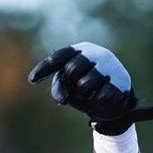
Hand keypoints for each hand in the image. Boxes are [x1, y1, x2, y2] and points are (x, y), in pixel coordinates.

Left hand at [28, 42, 152, 134]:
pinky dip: (95, 102)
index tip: (32, 80)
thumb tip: (63, 98)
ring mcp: (111, 67)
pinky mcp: (120, 83)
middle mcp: (98, 54)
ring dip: (82, 95)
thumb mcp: (68, 86)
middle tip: (75, 87)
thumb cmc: (86, 88)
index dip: (45, 67)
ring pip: (85, 84)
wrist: (115, 98)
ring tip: (88, 93)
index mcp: (82, 50)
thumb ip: (60, 87)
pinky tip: (100, 99)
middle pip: (71, 69)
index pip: (61, 56)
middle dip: (69, 83)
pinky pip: (99, 96)